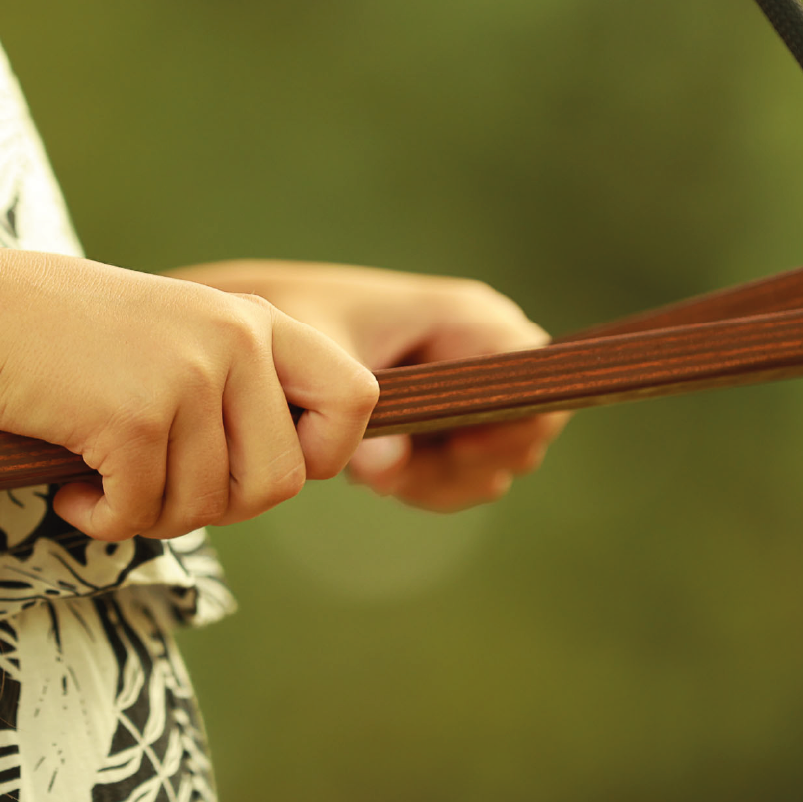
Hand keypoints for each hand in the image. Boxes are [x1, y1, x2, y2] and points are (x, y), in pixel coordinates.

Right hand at [0, 242, 377, 541]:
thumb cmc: (78, 344)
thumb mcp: (186, 340)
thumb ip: (247, 391)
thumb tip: (296, 476)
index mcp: (259, 322)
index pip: (358, 398)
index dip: (324, 453)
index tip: (260, 460)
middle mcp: (237, 341)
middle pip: (280, 482)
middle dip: (221, 506)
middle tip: (161, 484)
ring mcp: (189, 375)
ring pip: (206, 508)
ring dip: (150, 514)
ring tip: (108, 477)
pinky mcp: (134, 416)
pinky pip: (142, 513)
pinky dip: (103, 519)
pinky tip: (75, 488)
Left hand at [164, 260, 569, 510]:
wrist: (265, 327)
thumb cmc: (295, 320)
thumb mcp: (316, 358)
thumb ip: (349, 413)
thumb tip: (384, 473)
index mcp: (471, 316)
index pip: (537, 382)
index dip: (507, 429)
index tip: (445, 450)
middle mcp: (487, 350)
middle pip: (522, 435)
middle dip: (460, 467)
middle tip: (390, 474)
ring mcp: (475, 387)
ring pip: (494, 464)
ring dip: (438, 482)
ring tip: (375, 470)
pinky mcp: (453, 418)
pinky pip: (467, 472)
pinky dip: (427, 484)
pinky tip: (379, 471)